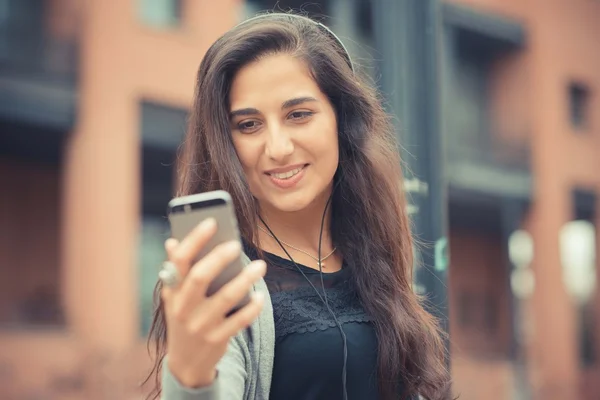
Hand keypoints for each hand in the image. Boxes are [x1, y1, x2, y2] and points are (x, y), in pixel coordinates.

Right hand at [161, 218, 266, 387]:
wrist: (185, 362)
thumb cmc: (185, 316)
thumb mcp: (176, 295)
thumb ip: (178, 269)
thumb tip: (172, 241)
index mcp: (172, 290)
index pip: (179, 260)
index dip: (194, 240)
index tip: (211, 222)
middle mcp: (183, 308)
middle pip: (200, 277)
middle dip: (219, 258)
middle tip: (237, 244)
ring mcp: (199, 325)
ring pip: (225, 298)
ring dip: (245, 279)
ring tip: (260, 266)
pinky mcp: (216, 339)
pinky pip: (239, 321)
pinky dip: (252, 307)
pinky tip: (260, 295)